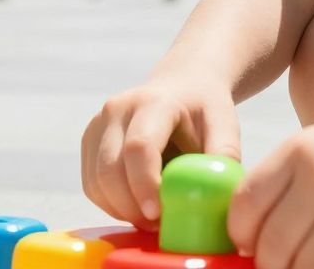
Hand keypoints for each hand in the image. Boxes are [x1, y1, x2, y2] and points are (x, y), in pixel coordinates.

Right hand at [82, 77, 241, 228]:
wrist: (181, 86)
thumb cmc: (204, 110)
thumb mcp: (224, 125)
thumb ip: (224, 155)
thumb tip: (219, 194)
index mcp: (154, 101)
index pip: (139, 146)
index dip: (144, 184)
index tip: (158, 215)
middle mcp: (118, 109)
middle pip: (110, 169)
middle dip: (131, 207)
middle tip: (159, 226)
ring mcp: (98, 123)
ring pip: (96, 181)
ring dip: (121, 210)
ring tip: (151, 218)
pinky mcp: (89, 141)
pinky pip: (91, 185)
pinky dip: (111, 205)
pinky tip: (136, 205)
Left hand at [228, 104, 313, 268]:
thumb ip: (287, 182)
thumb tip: (251, 234)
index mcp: (299, 149)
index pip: (246, 204)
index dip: (240, 236)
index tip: (247, 248)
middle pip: (273, 244)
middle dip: (268, 266)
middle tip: (277, 267)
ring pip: (307, 267)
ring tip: (308, 268)